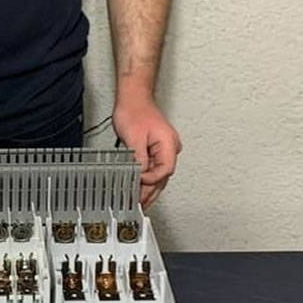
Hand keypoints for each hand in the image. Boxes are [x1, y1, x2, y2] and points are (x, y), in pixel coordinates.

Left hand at [113, 93, 180, 208]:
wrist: (133, 99)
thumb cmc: (135, 112)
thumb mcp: (134, 138)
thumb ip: (139, 160)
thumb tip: (140, 176)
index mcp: (168, 144)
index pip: (164, 171)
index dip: (150, 180)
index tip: (138, 183)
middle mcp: (170, 148)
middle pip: (163, 177)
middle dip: (150, 191)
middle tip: (138, 204)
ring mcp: (164, 150)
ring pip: (159, 176)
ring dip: (149, 189)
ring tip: (139, 202)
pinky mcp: (156, 150)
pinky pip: (154, 169)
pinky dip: (147, 180)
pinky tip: (140, 188)